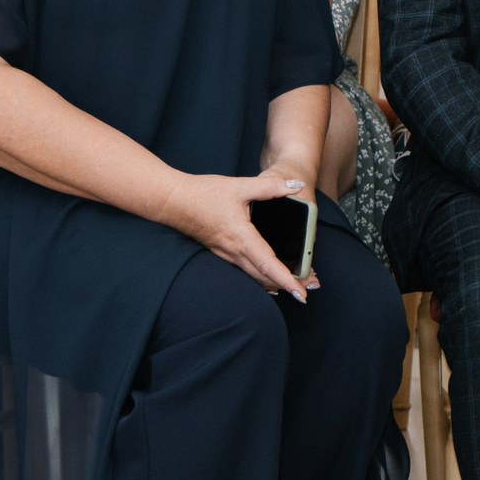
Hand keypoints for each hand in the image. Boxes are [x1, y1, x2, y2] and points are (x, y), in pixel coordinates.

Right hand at [166, 171, 313, 299]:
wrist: (171, 200)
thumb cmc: (202, 193)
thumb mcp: (239, 186)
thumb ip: (270, 187)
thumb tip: (296, 186)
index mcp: (241, 238)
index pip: (268, 265)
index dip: (286, 280)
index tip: (301, 293)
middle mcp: (233, 251)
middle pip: (263, 277)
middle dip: (286, 286)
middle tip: (307, 291)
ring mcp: (225, 254)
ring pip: (253, 275)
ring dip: (274, 282)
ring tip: (294, 285)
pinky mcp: (221, 252)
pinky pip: (244, 270)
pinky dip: (260, 275)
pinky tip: (269, 273)